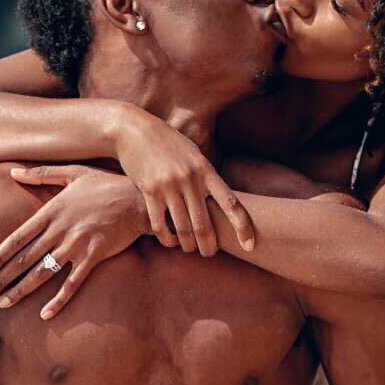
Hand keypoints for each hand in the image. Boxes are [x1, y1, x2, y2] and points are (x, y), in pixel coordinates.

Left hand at [0, 165, 148, 319]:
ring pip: (42, 272)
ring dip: (21, 290)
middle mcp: (59, 230)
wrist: (138, 198)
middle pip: (24, 258)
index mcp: (51, 211)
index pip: (17, 238)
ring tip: (4, 304)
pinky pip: (72, 283)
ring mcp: (76, 244)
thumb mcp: (73, 172)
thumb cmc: (105, 185)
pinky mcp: (94, 256)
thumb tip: (12, 172)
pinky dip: (59, 300)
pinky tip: (45, 314)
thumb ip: (41, 174)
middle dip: (2, 278)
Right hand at [110, 109, 255, 255]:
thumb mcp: (193, 154)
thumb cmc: (168, 143)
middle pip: (205, 225)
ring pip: (182, 229)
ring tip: (189, 249)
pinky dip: (166, 238)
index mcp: (206, 170)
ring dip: (187, 245)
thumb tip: (221, 197)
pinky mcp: (149, 191)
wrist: (134, 130)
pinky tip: (169, 241)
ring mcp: (169, 186)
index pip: (231, 203)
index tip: (250, 245)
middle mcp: (190, 179)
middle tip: (209, 254)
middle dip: (209, 246)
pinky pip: (160, 225)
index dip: (243, 227)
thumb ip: (206, 175)